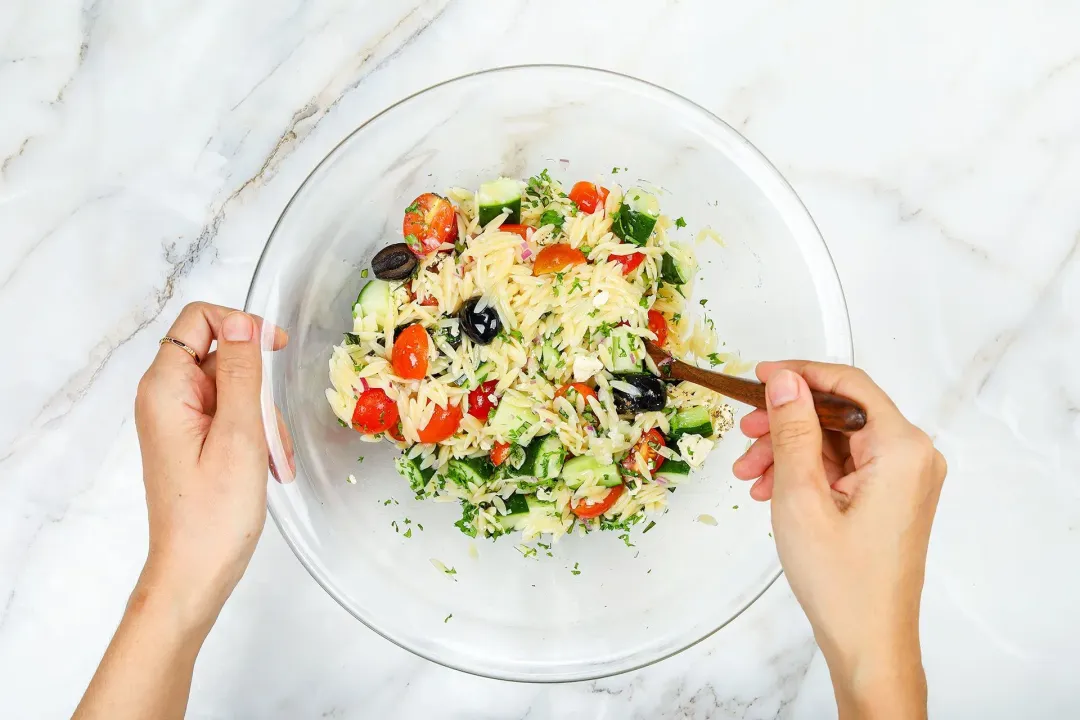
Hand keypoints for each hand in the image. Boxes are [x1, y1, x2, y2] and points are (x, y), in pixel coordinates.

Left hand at [134, 302, 289, 633]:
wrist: (195, 572)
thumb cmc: (213, 513)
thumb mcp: (238, 435)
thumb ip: (241, 372)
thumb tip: (244, 323)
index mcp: (165, 389)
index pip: (199, 320)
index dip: (241, 324)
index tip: (276, 347)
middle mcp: (166, 398)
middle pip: (223, 356)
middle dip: (259, 388)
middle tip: (271, 433)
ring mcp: (179, 420)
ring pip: (234, 389)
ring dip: (262, 418)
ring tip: (272, 460)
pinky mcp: (193, 440)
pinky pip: (231, 416)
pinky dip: (255, 434)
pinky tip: (267, 466)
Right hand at [732, 362, 945, 718]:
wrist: (868, 642)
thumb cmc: (841, 580)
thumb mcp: (801, 496)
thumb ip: (793, 431)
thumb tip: (785, 381)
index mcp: (901, 449)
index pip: (848, 386)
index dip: (799, 374)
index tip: (758, 378)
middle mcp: (912, 457)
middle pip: (839, 413)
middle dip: (786, 421)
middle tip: (746, 434)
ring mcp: (903, 479)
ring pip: (836, 441)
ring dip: (789, 450)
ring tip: (750, 475)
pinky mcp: (891, 498)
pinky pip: (844, 466)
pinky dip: (806, 471)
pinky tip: (771, 489)